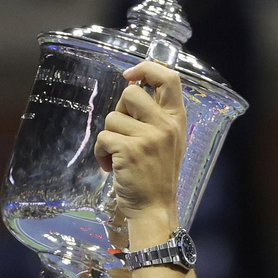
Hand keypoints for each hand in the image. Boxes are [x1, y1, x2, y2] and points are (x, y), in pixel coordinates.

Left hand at [95, 61, 187, 246]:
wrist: (154, 209)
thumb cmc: (156, 177)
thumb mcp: (168, 142)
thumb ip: (156, 116)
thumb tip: (132, 85)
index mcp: (177, 120)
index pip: (169, 78)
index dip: (147, 68)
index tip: (131, 75)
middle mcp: (166, 125)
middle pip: (131, 93)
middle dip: (119, 111)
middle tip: (123, 133)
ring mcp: (149, 137)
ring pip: (112, 117)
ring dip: (108, 137)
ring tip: (117, 156)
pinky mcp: (130, 150)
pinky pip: (103, 137)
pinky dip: (101, 152)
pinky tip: (111, 166)